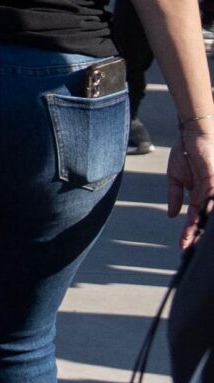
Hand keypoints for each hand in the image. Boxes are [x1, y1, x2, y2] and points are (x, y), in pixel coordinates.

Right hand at [170, 126, 213, 247]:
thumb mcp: (175, 178)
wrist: (191, 134)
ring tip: (195, 238)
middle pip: (202, 218)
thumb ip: (175, 196)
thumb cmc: (185, 152)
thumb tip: (173, 216)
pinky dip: (207, 209)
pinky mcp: (213, 180)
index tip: (182, 245)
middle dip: (195, 233)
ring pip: (208, 211)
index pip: (193, 217)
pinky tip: (201, 219)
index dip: (188, 231)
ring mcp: (212, 188)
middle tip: (189, 249)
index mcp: (198, 195)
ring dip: (200, 225)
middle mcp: (208, 194)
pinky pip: (210, 198)